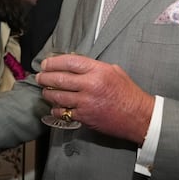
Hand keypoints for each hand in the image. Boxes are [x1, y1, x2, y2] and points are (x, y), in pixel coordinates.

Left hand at [37, 53, 154, 144]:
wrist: (138, 116)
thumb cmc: (127, 93)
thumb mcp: (113, 71)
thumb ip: (93, 67)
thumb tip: (74, 65)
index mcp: (97, 71)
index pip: (68, 62)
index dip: (53, 62)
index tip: (45, 64)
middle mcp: (90, 85)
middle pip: (58, 79)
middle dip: (45, 78)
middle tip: (40, 77)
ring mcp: (85, 102)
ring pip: (58, 96)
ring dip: (47, 93)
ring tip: (45, 91)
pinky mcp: (84, 117)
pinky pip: (63, 112)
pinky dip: (56, 109)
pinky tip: (55, 107)